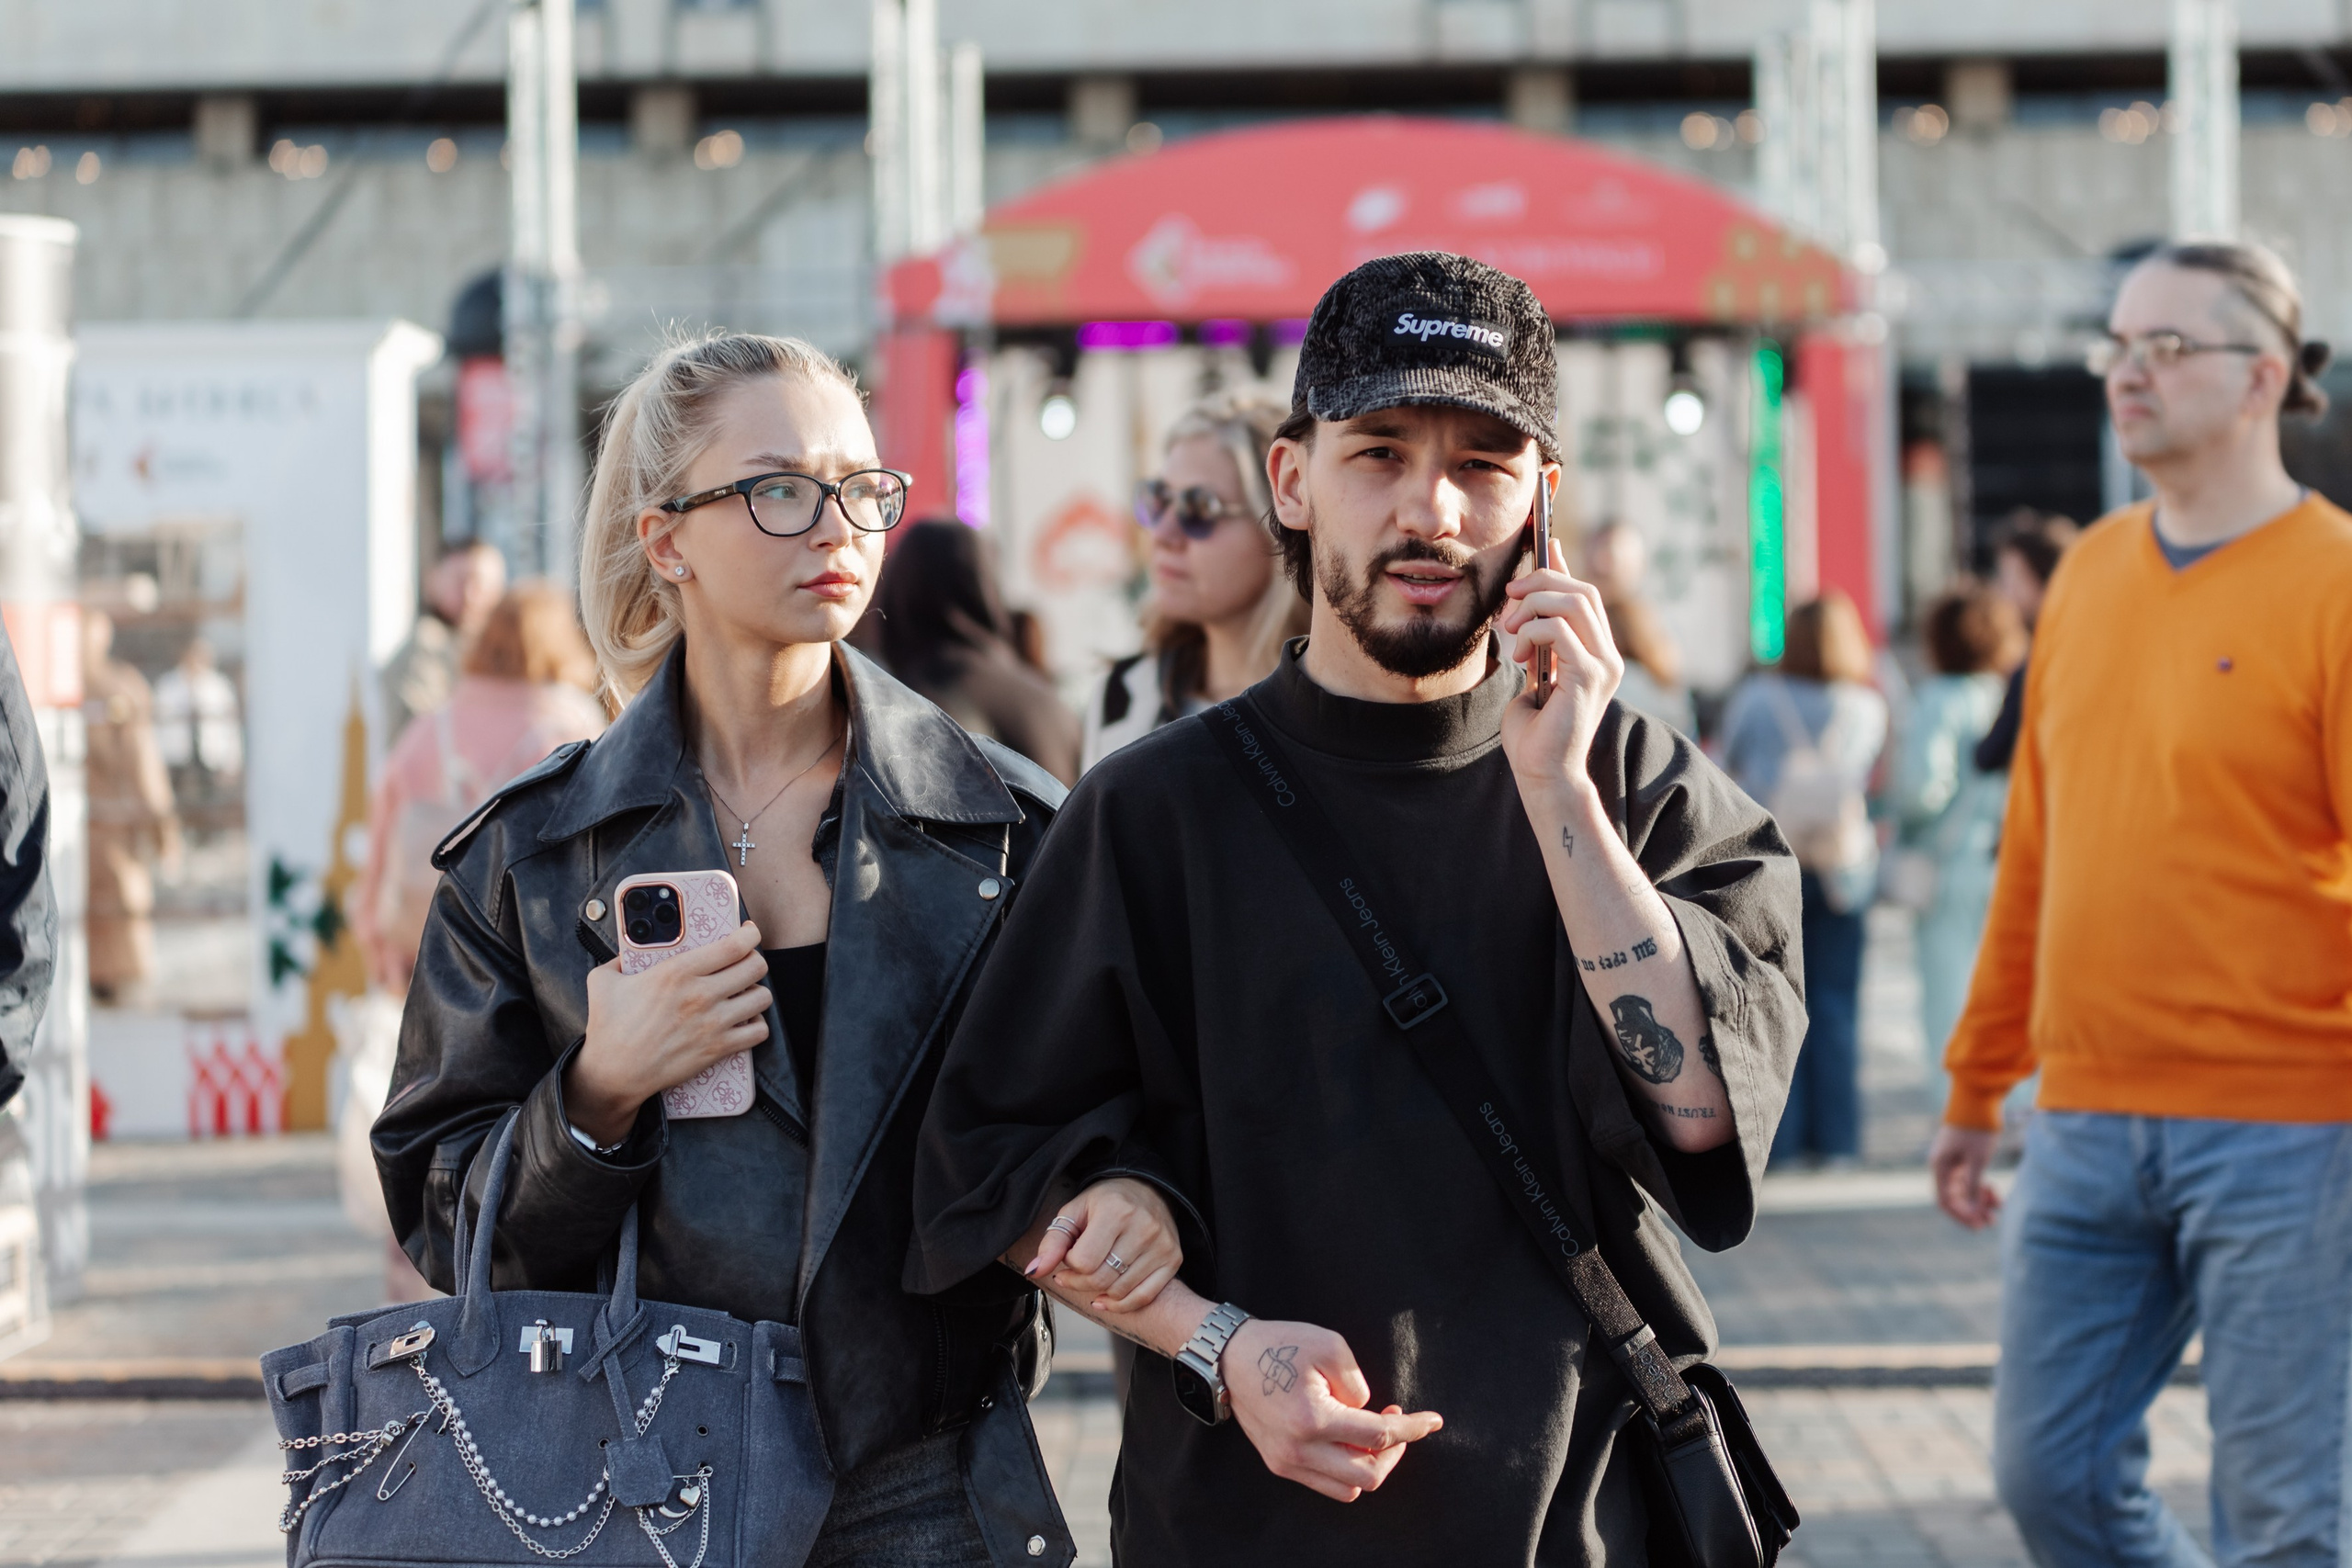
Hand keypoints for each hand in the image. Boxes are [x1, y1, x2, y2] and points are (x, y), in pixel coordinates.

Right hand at [567, 920, 769, 1143]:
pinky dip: (757, 1025)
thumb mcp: (603, 981)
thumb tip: (629, 948)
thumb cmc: (608, 1028)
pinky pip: (759, 1032)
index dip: (750, 934)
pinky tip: (744, 1021)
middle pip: (756, 967)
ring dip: (757, 992)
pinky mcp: (718, 1048)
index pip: (734, 945)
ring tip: (744, 993)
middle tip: (746, 963)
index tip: (749, 932)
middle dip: (755, 961)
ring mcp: (713, 1023)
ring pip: (763, 998)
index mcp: (677, 972)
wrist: (613, 1073)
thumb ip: (619, 958)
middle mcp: (701, 995)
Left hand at [1022, 1177, 1181, 1314]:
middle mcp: (1144, 1227)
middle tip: (1073, 1274)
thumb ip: (1053, 1242)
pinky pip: (1144, 1297)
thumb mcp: (1074, 1211)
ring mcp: (1162, 1245)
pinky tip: (1105, 1300)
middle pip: (1101, 1279)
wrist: (1147, 1189)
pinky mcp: (1173, 1260)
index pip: (1083, 1261)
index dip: (1069, 1265)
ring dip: (1098, 1293)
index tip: (1069, 1257)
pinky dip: (1121, 1305)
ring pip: (1120, 1291)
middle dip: (1079, 1282)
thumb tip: (1034, 1271)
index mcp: (1116, 1210)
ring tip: (1091, 1278)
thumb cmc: (1106, 1201)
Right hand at [1222, 1317, 1442, 1502]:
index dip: (1413, 1429)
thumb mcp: (1329, 1345)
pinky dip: (1346, 1468)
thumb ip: (1357, 1384)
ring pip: (1348, 1488)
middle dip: (1394, 1452)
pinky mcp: (1279, 1464)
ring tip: (1372, 1432)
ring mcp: (1287, 1462)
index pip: (1379, 1436)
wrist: (1229, 1358)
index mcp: (1314, 1419)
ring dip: (1369, 1465)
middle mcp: (1299, 1450)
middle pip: (1368, 1475)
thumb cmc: (1279, 1344)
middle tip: (1398, 1422)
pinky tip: (1348, 1440)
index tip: (1433, 1421)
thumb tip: (1369, 1412)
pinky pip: (1325, 1483)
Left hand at [1497, 540, 1622, 795]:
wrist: (1542, 771)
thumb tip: (1527, 599)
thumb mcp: (1532, 670)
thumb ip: (1535, 637)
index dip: (1561, 565)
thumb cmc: (1534, 729)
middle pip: (1581, 589)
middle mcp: (1607, 654)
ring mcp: (1603, 665)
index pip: (1584, 593)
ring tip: (1509, 630)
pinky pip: (1559, 630)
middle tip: (1508, 600)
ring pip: (1573, 601)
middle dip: (1540, 582)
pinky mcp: (1589, 677)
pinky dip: (1532, 631)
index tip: (1540, 543)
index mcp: (1596, 651)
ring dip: (1533, 605)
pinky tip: (1519, 654)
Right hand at [1930, 1125, 2000, 1228]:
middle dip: (1973, 1210)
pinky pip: (1969, 1179)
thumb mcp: (1978, 1161)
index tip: (1978, 1226)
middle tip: (1993, 1220)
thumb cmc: (1977, 1130)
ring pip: (1963, 1189)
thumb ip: (1974, 1188)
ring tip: (1999, 1206)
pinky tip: (1995, 1192)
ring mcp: (1952, 1161)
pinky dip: (1981, 1187)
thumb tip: (1974, 1213)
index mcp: (1940, 1167)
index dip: (1961, 1216)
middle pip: (1954, 1197)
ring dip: (1979, 1200)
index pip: (1945, 1201)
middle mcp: (1942, 1166)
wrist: (1978, 1099)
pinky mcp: (1962, 1156)